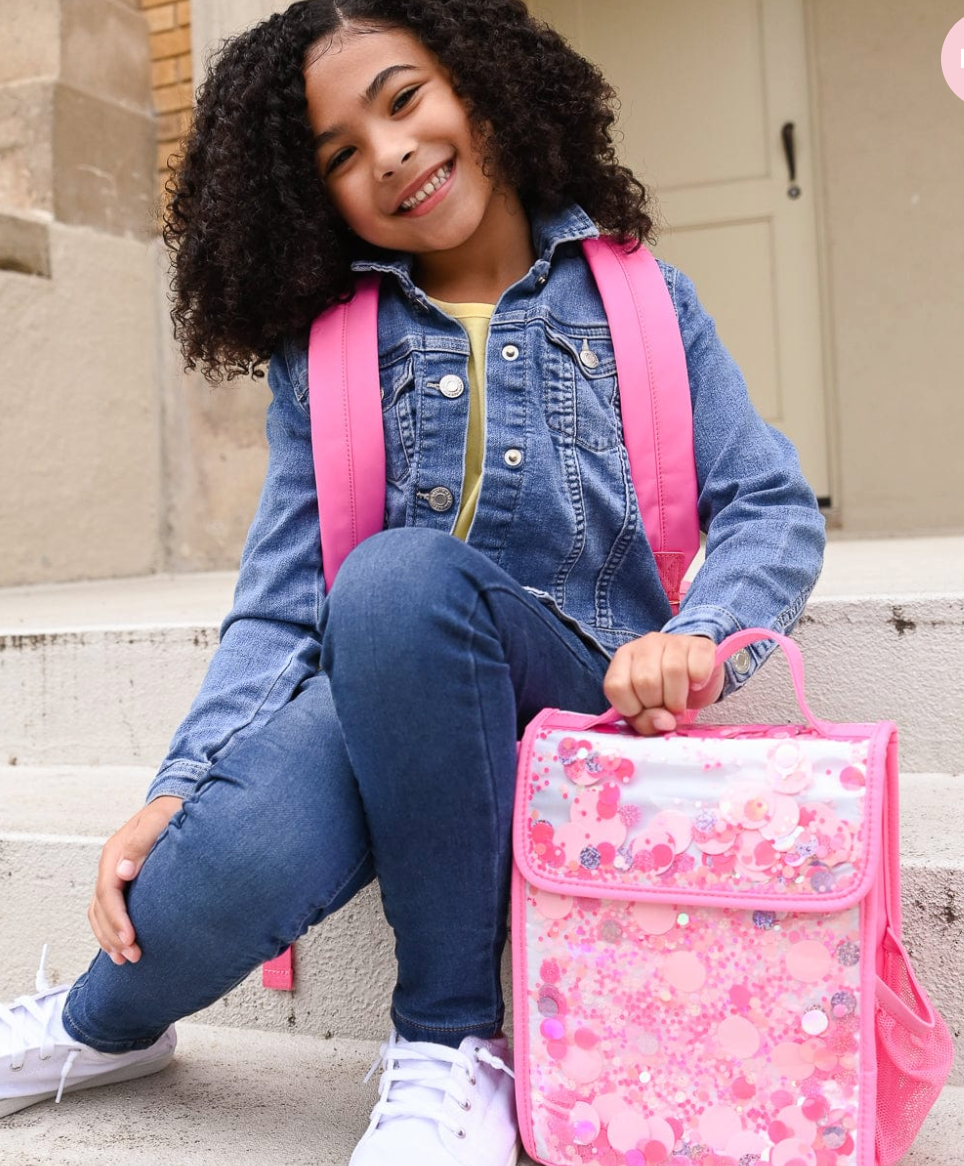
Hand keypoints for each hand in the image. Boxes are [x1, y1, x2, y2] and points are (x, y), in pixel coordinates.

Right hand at [88, 796, 183, 964]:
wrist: (172, 805)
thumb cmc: (169, 813)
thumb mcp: (157, 821)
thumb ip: (141, 843)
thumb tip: (124, 871)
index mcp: (115, 853)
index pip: (107, 892)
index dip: (117, 918)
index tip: (130, 938)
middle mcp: (111, 866)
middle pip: (100, 908)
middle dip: (114, 935)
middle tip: (132, 955)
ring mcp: (113, 875)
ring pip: (98, 913)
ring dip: (109, 938)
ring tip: (125, 958)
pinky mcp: (121, 882)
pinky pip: (105, 911)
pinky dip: (109, 931)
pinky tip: (119, 946)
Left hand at [603, 632, 724, 734]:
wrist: (698, 674)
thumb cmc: (665, 694)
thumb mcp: (647, 712)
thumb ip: (646, 722)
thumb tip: (665, 721)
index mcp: (623, 659)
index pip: (616, 686)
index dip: (632, 708)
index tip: (645, 711)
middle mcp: (645, 645)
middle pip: (645, 680)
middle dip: (657, 704)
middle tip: (666, 708)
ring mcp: (673, 641)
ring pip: (672, 671)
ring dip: (678, 699)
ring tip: (680, 702)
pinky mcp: (700, 645)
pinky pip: (698, 667)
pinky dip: (699, 683)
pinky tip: (696, 684)